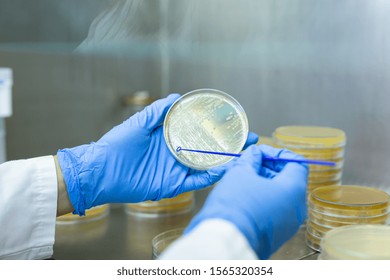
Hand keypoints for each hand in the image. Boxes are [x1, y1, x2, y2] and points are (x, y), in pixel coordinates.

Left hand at [57, 94, 257, 214]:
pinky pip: (196, 181)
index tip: (234, 121)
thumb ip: (158, 111)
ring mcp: (177, 169)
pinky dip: (211, 176)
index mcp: (170, 137)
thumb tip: (177, 97)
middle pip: (209, 148)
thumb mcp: (139, 123)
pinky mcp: (173, 184)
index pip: (199, 131)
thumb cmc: (117, 144)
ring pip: (207, 165)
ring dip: (226, 160)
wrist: (102, 170)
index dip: (216, 127)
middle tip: (250, 139)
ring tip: (245, 153)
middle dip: (230, 144)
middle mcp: (177, 153)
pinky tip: (226, 168)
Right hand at [184, 145, 307, 258]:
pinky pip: (274, 210)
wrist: (226, 240)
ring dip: (262, 183)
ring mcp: (288, 224)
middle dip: (267, 168)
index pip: (297, 163)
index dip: (278, 154)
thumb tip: (255, 154)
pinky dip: (262, 199)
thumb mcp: (241, 172)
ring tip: (241, 178)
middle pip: (287, 179)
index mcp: (294, 190)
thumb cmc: (235, 205)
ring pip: (279, 195)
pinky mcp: (277, 234)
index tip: (261, 152)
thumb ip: (251, 159)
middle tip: (247, 163)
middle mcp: (297, 208)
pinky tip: (242, 195)